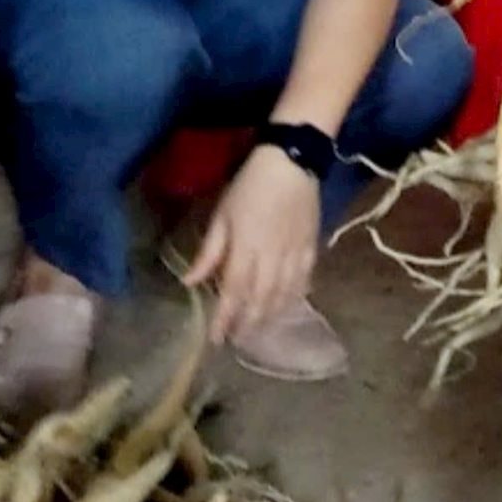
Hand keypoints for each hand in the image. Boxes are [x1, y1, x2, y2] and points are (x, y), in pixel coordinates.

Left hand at [184, 145, 320, 344]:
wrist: (293, 161)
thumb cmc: (250, 185)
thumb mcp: (222, 214)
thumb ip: (209, 251)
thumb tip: (190, 282)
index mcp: (247, 247)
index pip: (234, 291)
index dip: (225, 318)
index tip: (216, 339)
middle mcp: (273, 256)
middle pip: (262, 299)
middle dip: (248, 323)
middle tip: (237, 340)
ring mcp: (295, 252)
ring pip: (285, 294)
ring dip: (271, 315)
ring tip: (259, 329)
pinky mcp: (311, 246)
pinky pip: (305, 279)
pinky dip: (296, 296)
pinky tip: (288, 305)